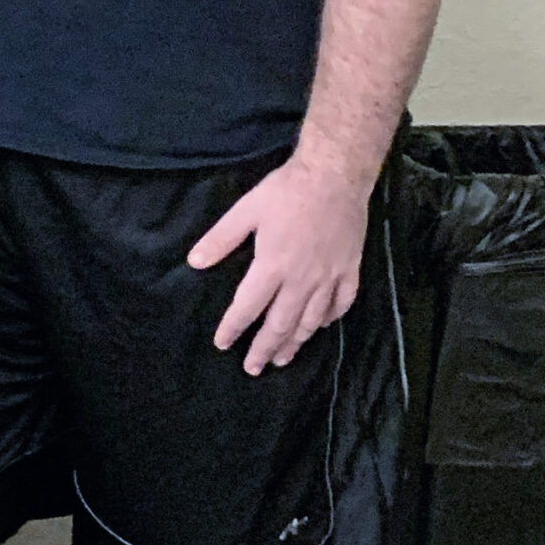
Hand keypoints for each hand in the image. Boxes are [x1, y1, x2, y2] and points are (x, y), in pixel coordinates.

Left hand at [187, 155, 370, 375]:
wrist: (335, 176)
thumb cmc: (286, 192)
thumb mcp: (245, 211)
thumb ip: (220, 239)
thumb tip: (194, 262)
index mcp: (272, 266)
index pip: (248, 307)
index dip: (234, 328)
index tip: (223, 344)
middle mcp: (302, 279)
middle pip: (281, 323)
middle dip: (265, 348)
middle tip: (254, 368)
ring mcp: (330, 276)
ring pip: (312, 320)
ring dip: (296, 342)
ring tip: (283, 358)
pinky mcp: (351, 269)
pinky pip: (342, 303)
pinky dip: (329, 319)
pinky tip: (320, 327)